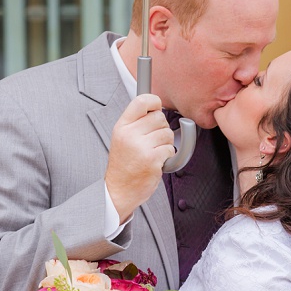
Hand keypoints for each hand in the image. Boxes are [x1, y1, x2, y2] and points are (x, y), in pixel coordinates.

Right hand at [105, 93, 175, 222]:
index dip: (154, 102)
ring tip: (153, 152)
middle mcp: (129, 134)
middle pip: (159, 117)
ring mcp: (141, 147)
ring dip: (166, 143)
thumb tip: (156, 106)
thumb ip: (137, 122)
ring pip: (167, 133)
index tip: (157, 107)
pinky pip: (170, 149)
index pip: (141, 101)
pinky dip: (168, 156)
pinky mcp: (152, 160)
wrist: (119, 189)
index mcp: (122, 126)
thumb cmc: (125, 164)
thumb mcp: (123, 138)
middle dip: (162, 128)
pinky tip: (157, 161)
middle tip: (153, 140)